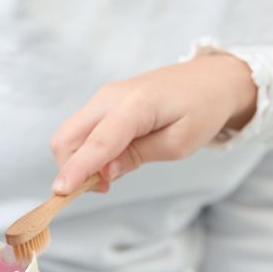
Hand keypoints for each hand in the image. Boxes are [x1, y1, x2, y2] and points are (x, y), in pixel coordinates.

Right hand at [49, 53, 258, 193]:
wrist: (211, 78)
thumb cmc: (202, 109)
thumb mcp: (179, 143)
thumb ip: (138, 156)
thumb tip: (104, 172)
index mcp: (136, 104)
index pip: (98, 142)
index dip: (78, 169)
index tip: (60, 193)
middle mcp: (111, 96)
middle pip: (68, 136)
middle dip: (71, 168)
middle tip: (104, 188)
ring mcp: (105, 96)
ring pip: (70, 134)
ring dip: (78, 161)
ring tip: (111, 175)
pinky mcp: (105, 101)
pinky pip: (82, 130)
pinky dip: (86, 151)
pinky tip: (112, 160)